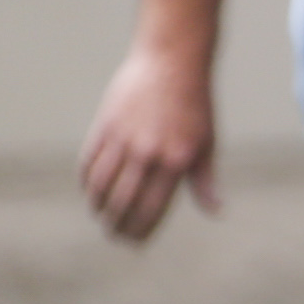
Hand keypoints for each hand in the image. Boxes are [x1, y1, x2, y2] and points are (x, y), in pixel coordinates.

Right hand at [79, 45, 220, 242]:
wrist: (171, 61)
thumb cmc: (195, 106)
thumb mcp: (207, 143)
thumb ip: (205, 181)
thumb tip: (216, 212)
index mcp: (175, 162)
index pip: (150, 210)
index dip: (139, 231)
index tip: (134, 242)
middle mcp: (147, 153)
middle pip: (122, 203)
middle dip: (115, 226)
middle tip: (114, 235)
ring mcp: (123, 139)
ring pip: (100, 186)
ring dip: (98, 207)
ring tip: (101, 216)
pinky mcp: (105, 125)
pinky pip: (89, 163)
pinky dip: (87, 182)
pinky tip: (92, 191)